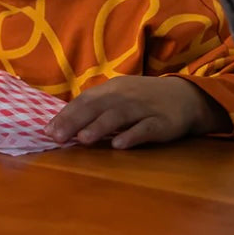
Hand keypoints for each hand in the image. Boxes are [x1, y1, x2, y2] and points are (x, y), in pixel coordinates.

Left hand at [45, 75, 226, 148]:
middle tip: (57, 136)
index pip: (85, 100)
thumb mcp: (119, 97)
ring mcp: (144, 108)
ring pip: (119, 116)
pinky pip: (146, 128)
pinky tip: (119, 145)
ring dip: (100, 127)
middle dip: (75, 121)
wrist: (186, 96)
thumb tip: (64, 124)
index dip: (67, 114)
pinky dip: (132, 136)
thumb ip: (96, 108)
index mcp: (112, 89)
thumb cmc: (144, 99)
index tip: (48, 130)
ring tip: (82, 139)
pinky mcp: (162, 122)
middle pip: (97, 107)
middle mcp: (126, 96)